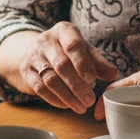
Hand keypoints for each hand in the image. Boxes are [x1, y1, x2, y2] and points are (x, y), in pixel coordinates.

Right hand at [0, 24, 121, 113]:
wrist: (38, 52)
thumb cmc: (68, 51)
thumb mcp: (85, 51)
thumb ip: (99, 63)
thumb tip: (113, 74)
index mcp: (64, 30)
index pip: (73, 44)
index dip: (82, 63)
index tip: (92, 80)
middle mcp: (46, 39)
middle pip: (61, 64)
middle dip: (77, 85)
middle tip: (90, 100)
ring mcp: (33, 54)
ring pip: (50, 78)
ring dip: (67, 95)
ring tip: (82, 107)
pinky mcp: (26, 70)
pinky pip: (39, 87)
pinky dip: (55, 99)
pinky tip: (67, 105)